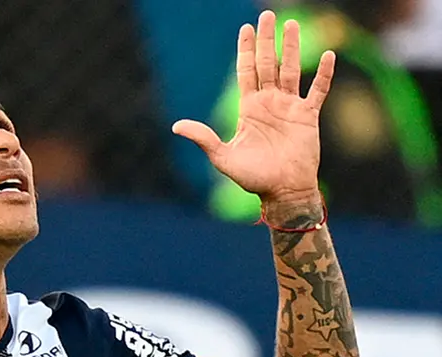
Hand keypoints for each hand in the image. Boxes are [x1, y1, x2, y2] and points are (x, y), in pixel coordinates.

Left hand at [173, 11, 334, 203]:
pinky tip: (327, 55)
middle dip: (266, 40)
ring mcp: (290, 108)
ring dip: (291, 48)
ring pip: (291, 70)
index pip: (246, 72)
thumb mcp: (223, 157)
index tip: (245, 29)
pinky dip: (323, 74)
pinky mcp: (308, 117)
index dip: (245, 50)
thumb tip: (176, 126)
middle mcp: (269, 103)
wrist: (282, 191)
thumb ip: (203, 138)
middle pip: (267, 64)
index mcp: (249, 108)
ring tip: (291, 24)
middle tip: (267, 15)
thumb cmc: (253, 177)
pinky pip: (317, 91)